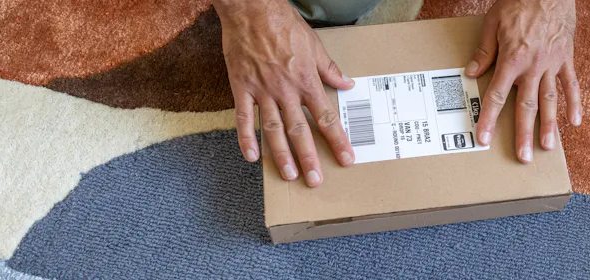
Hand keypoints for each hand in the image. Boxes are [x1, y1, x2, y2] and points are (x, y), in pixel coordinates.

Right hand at [215, 0, 355, 186]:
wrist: (252, 10)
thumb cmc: (284, 24)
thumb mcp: (314, 45)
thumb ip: (330, 69)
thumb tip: (348, 85)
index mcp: (306, 81)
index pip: (326, 117)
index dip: (337, 140)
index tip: (346, 159)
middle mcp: (286, 90)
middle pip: (300, 130)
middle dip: (309, 157)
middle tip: (315, 180)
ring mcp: (262, 91)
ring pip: (273, 129)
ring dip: (281, 155)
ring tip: (288, 175)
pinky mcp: (241, 87)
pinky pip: (243, 117)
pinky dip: (246, 138)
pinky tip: (251, 157)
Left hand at [465, 0, 581, 162]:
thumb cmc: (518, 2)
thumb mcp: (492, 23)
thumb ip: (484, 51)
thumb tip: (471, 73)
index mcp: (512, 59)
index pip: (498, 95)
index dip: (489, 119)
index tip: (483, 138)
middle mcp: (533, 67)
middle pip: (527, 106)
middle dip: (523, 133)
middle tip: (524, 156)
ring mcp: (552, 64)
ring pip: (550, 100)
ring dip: (549, 125)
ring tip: (547, 146)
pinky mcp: (566, 58)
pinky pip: (572, 84)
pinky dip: (575, 103)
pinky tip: (574, 122)